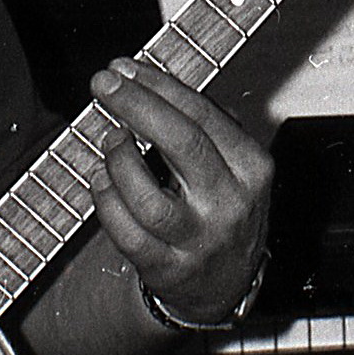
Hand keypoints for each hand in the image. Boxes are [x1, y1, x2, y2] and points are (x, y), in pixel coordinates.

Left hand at [85, 56, 274, 330]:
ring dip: (118, 160)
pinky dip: (106, 200)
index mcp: (252, 167)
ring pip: (147, 196)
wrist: (226, 285)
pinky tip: (101, 179)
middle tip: (103, 84)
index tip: (124, 69)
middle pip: (182, 143)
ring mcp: (199, 240)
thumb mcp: (237, 167)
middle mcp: (230, 203)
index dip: (158, 87)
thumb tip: (147, 82)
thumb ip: (206, 126)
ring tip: (109, 139)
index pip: (202, 115)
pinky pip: (127, 232)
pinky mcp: (169, 268)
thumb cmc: (225, 211)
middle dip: (135, 106)